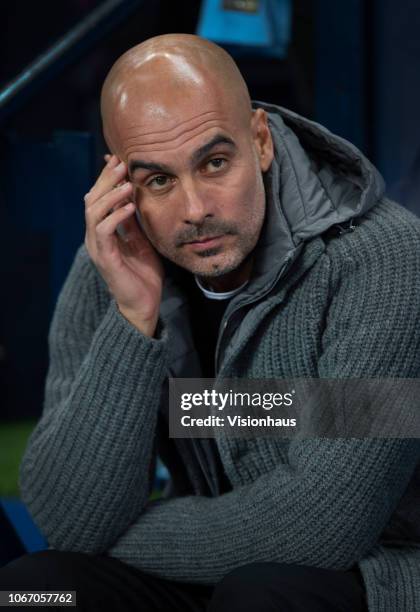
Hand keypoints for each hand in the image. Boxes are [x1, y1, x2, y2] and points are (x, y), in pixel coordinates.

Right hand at [84, 154, 163, 336]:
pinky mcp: (105, 258)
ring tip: (127, 182)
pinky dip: (116, 216)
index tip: (118, 160)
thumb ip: (134, 221)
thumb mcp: (141, 240)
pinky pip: (105, 231)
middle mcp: (95, 237)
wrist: (144, 304)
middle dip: (106, 180)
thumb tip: (134, 196)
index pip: (98, 198)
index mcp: (102, 231)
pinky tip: (130, 206)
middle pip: (92, 199)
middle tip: (121, 163)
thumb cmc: (143, 274)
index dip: (105, 178)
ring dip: (110, 194)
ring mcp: (97, 247)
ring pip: (94, 212)